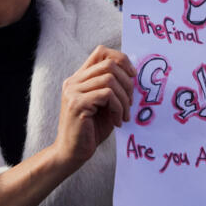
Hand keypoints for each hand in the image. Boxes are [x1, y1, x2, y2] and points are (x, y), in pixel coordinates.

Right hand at [55, 45, 134, 167]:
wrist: (72, 153)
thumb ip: (113, 88)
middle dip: (127, 83)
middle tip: (131, 102)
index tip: (133, 75)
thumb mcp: (105, 105)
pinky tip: (117, 121)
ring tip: (124, 115)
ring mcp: (73, 91)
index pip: (101, 52)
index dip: (121, 59)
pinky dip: (118, 107)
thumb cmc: (91, 130)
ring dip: (124, 99)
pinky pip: (107, 95)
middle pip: (109, 64)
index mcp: (79, 78)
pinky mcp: (77, 104)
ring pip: (110, 79)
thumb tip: (133, 75)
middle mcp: (74, 81)